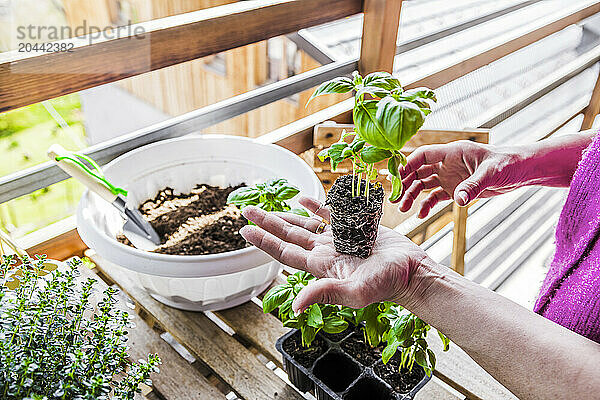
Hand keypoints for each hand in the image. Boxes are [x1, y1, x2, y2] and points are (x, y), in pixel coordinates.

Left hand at [239, 197, 439, 312]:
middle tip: (246, 211)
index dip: (264, 242)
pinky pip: (328, 215)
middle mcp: (324, 252)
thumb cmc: (386, 284)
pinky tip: (302, 199)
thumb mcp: (355, 292)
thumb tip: (296, 306)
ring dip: (286, 214)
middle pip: (289, 235)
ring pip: (304, 225)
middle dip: (267, 223)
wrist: (411, 271)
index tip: (245, 230)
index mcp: (320, 266)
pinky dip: (314, 206)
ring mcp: (337, 240)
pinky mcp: (353, 228)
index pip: (285, 252)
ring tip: (268, 206)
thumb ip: (325, 294)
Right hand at [397, 141, 526, 217]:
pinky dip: (426, 205)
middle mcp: (447, 163)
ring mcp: (449, 176)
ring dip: (412, 195)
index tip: (397, 176)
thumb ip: (473, 186)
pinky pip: (435, 197)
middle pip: (418, 171)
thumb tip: (458, 200)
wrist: (520, 171)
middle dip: (404, 183)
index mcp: (452, 152)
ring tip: (403, 209)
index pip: (423, 155)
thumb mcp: (491, 173)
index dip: (408, 164)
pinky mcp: (455, 189)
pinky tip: (421, 216)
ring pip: (423, 185)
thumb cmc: (507, 164)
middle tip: (395, 198)